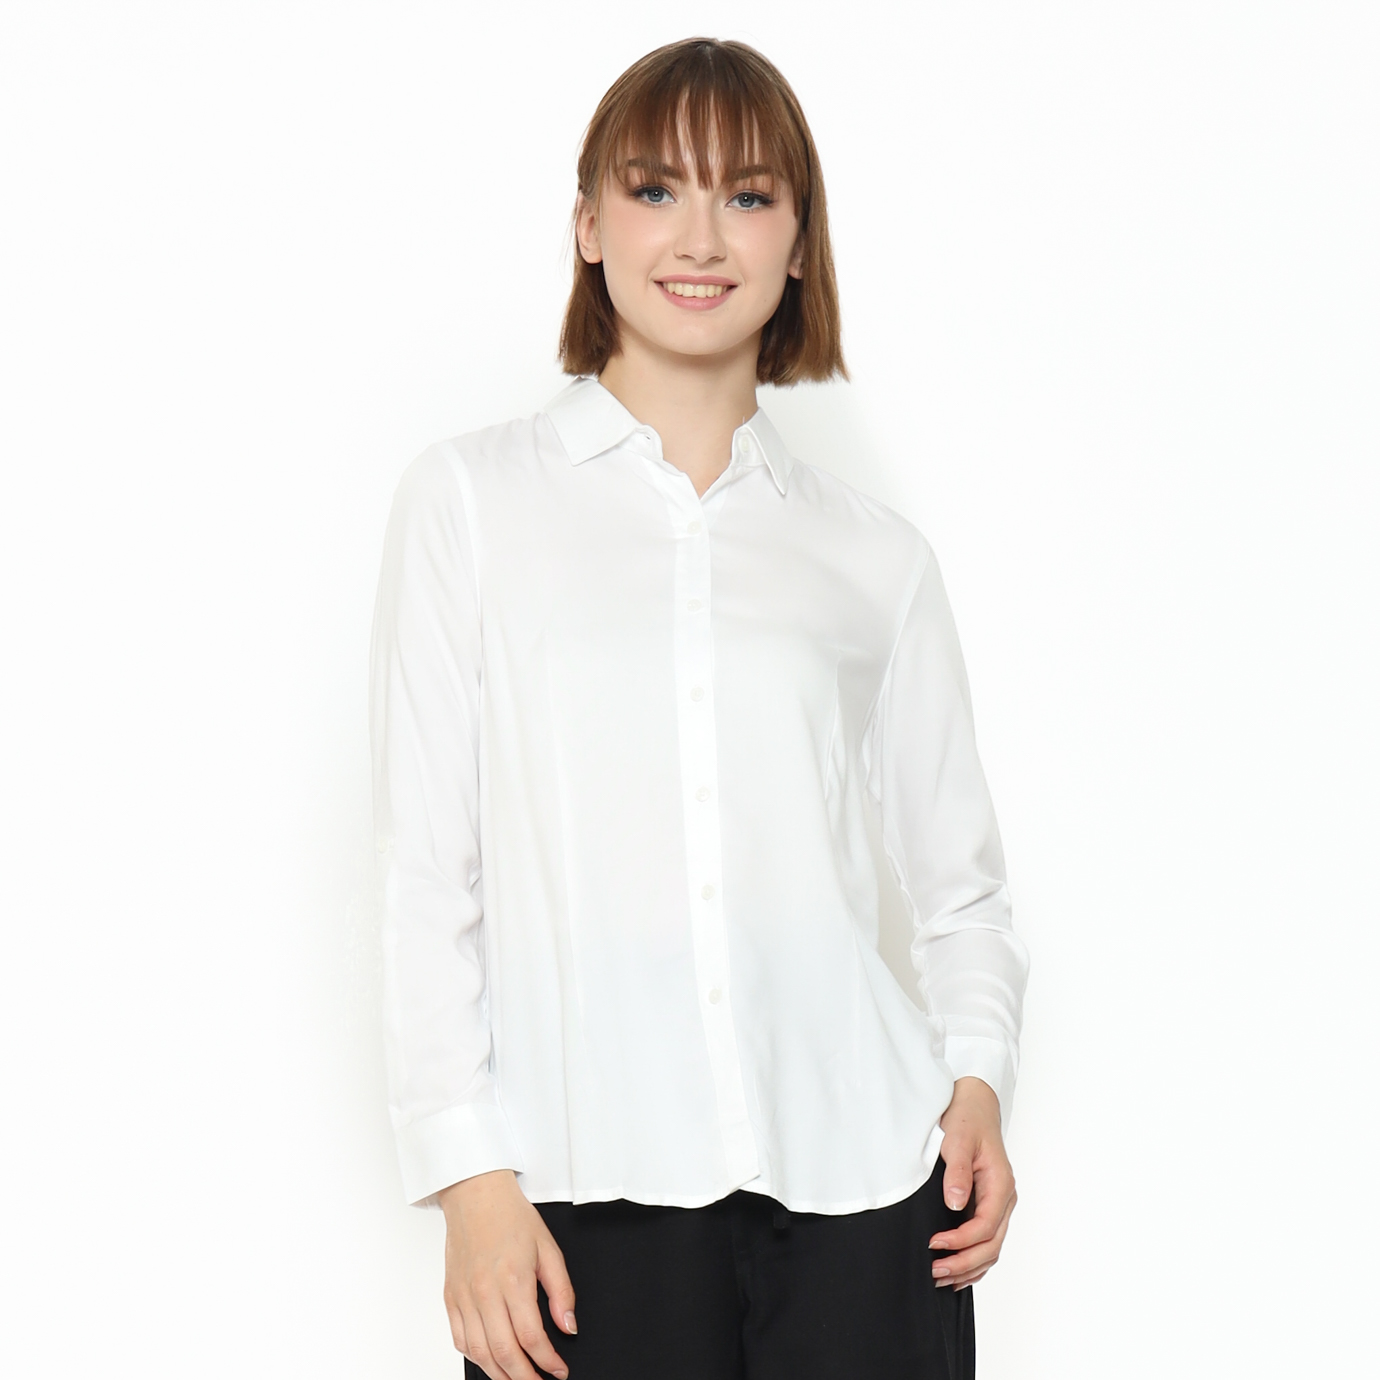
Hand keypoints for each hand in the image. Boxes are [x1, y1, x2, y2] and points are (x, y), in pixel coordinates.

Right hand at [437, 1169, 576, 1379]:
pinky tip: (491, 1360)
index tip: (559, 1370)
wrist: (476, 1195)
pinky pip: (460, 1340)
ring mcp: (464, 1296)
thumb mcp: (549, 1248)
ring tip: (518, 1378)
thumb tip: (569, 1326)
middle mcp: (485, 1292)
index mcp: (513, 1279)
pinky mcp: (450, 1297)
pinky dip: (477, 1357)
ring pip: (480, 1353)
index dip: (548, 1361)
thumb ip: (561, 1291)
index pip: (531, 1337)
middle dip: (525, 1378)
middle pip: (504, 1353)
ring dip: (500, 1375)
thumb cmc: (512, 1218)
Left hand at [929, 1076, 1016, 1289]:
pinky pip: (986, 1240)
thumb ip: (958, 1171)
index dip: (961, 1241)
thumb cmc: (967, 1118)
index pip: (985, 1225)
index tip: (934, 1244)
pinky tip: (956, 1271)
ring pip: (991, 1248)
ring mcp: (998, 1204)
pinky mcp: (987, 1205)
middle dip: (964, 1262)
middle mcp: (1004, 1198)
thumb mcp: (959, 1138)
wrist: (974, 1104)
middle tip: (935, 1272)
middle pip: (991, 1244)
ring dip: (969, 1267)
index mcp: (1000, 1184)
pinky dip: (974, 1259)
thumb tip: (956, 1204)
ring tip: (942, 1278)